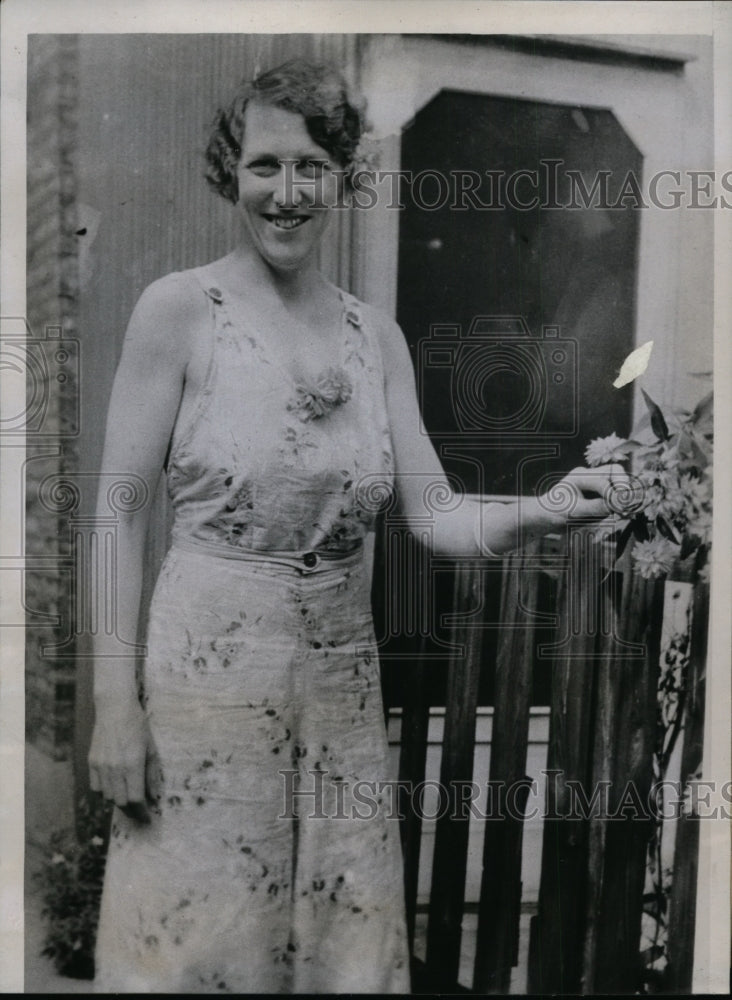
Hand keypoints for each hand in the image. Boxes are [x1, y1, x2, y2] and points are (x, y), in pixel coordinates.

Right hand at [88, 698, 161, 822]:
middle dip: (132, 811)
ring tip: (128, 801)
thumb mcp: (151, 748)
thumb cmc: (137, 726)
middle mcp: (115, 768)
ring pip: (108, 797)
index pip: (135, 799)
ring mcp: (101, 766)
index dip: (142, 812)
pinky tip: (114, 789)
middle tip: (140, 813)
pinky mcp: (92, 762)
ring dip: (119, 802)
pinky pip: (96, 787)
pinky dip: (105, 793)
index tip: (148, 817)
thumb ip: (152, 774)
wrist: (114, 708)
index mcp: (132, 765)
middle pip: (121, 802)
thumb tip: (154, 797)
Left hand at [540, 463, 632, 524]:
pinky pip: (615, 494)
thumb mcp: (572, 512)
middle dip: (623, 484)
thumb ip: (593, 507)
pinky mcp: (600, 494)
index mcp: (579, 476)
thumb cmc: (554, 512)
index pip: (602, 480)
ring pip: (617, 482)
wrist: (546, 517)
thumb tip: (615, 505)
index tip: (619, 508)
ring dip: (622, 494)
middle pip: (614, 471)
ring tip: (623, 511)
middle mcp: (589, 476)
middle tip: (628, 502)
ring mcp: (596, 483)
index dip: (612, 494)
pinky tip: (618, 514)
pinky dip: (618, 502)